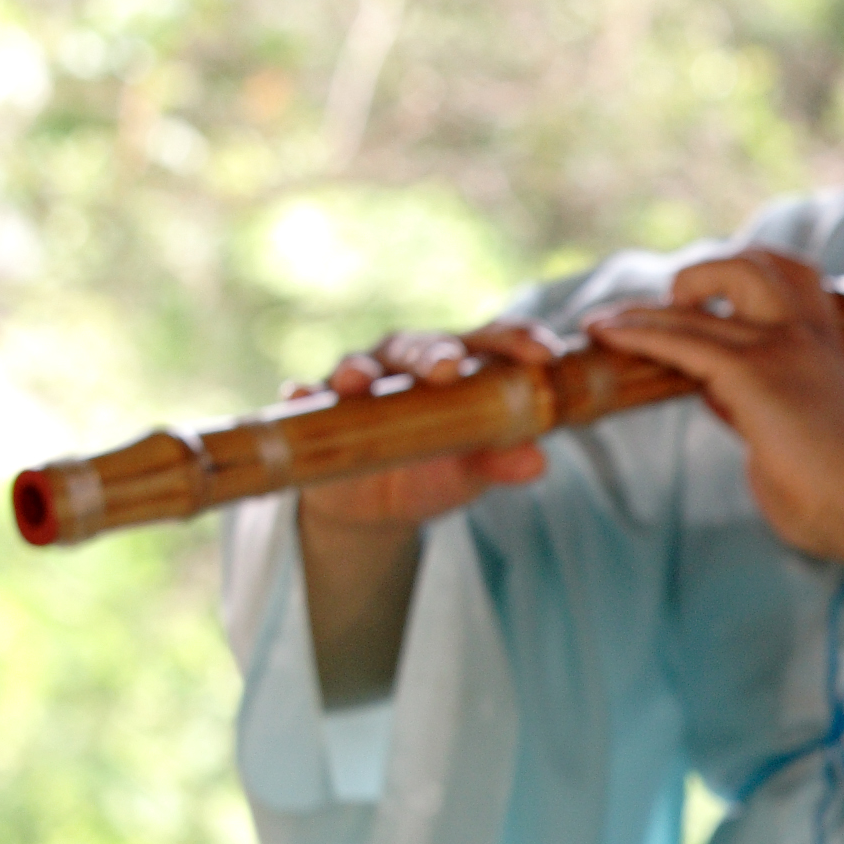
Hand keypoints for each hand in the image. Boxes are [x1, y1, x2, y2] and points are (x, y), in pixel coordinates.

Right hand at [293, 318, 560, 540]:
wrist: (379, 503)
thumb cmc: (437, 468)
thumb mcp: (472, 471)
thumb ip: (502, 461)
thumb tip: (538, 460)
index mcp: (461, 365)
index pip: (493, 341)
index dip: (519, 340)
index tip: (546, 354)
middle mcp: (410, 361)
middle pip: (424, 346)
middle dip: (433, 353)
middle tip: (446, 366)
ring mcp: (364, 381)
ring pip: (363, 365)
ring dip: (358, 370)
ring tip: (357, 380)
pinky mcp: (321, 407)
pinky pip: (309, 397)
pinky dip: (303, 396)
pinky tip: (297, 396)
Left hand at [587, 244, 843, 571]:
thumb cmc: (839, 489)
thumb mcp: (796, 427)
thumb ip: (757, 402)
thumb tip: (714, 392)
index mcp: (827, 343)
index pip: (790, 278)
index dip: (746, 278)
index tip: (708, 305)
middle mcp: (807, 333)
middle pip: (752, 263)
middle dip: (702, 276)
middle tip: (673, 314)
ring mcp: (780, 347)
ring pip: (704, 298)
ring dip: (649, 308)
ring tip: (608, 324)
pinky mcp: (752, 374)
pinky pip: (682, 341)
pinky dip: (638, 334)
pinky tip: (606, 334)